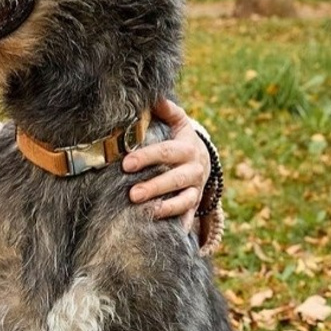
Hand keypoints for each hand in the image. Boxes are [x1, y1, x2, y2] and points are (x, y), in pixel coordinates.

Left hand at [121, 97, 211, 229]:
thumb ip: (167, 111)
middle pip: (175, 179)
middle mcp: (194, 170)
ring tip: (145, 212)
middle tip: (132, 194)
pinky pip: (186, 217)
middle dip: (154, 187)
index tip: (126, 163)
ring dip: (165, 207)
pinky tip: (161, 232)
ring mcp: (195, 190)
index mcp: (187, 148)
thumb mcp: (178, 124)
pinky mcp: (193, 206)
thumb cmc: (181, 142)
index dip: (147, 157)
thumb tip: (154, 98)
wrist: (203, 163)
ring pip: (183, 201)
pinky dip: (177, 224)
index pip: (166, 152)